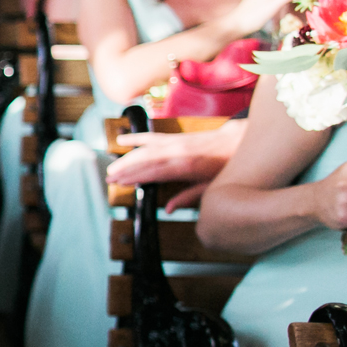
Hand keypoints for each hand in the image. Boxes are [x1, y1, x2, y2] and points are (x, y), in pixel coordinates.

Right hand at [108, 122, 245, 211]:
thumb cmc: (225, 167)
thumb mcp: (209, 187)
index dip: (135, 177)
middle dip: (125, 169)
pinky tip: (122, 141)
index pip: (154, 172)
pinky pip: (152, 137)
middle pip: (145, 160)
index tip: (120, 182)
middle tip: (109, 178)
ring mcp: (176, 142)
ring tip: (112, 167)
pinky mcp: (176, 137)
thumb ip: (187, 197)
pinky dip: (137, 139)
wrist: (237, 142)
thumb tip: (167, 210)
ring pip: (145, 149)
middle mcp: (177, 152)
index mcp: (185, 166)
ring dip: (127, 157)